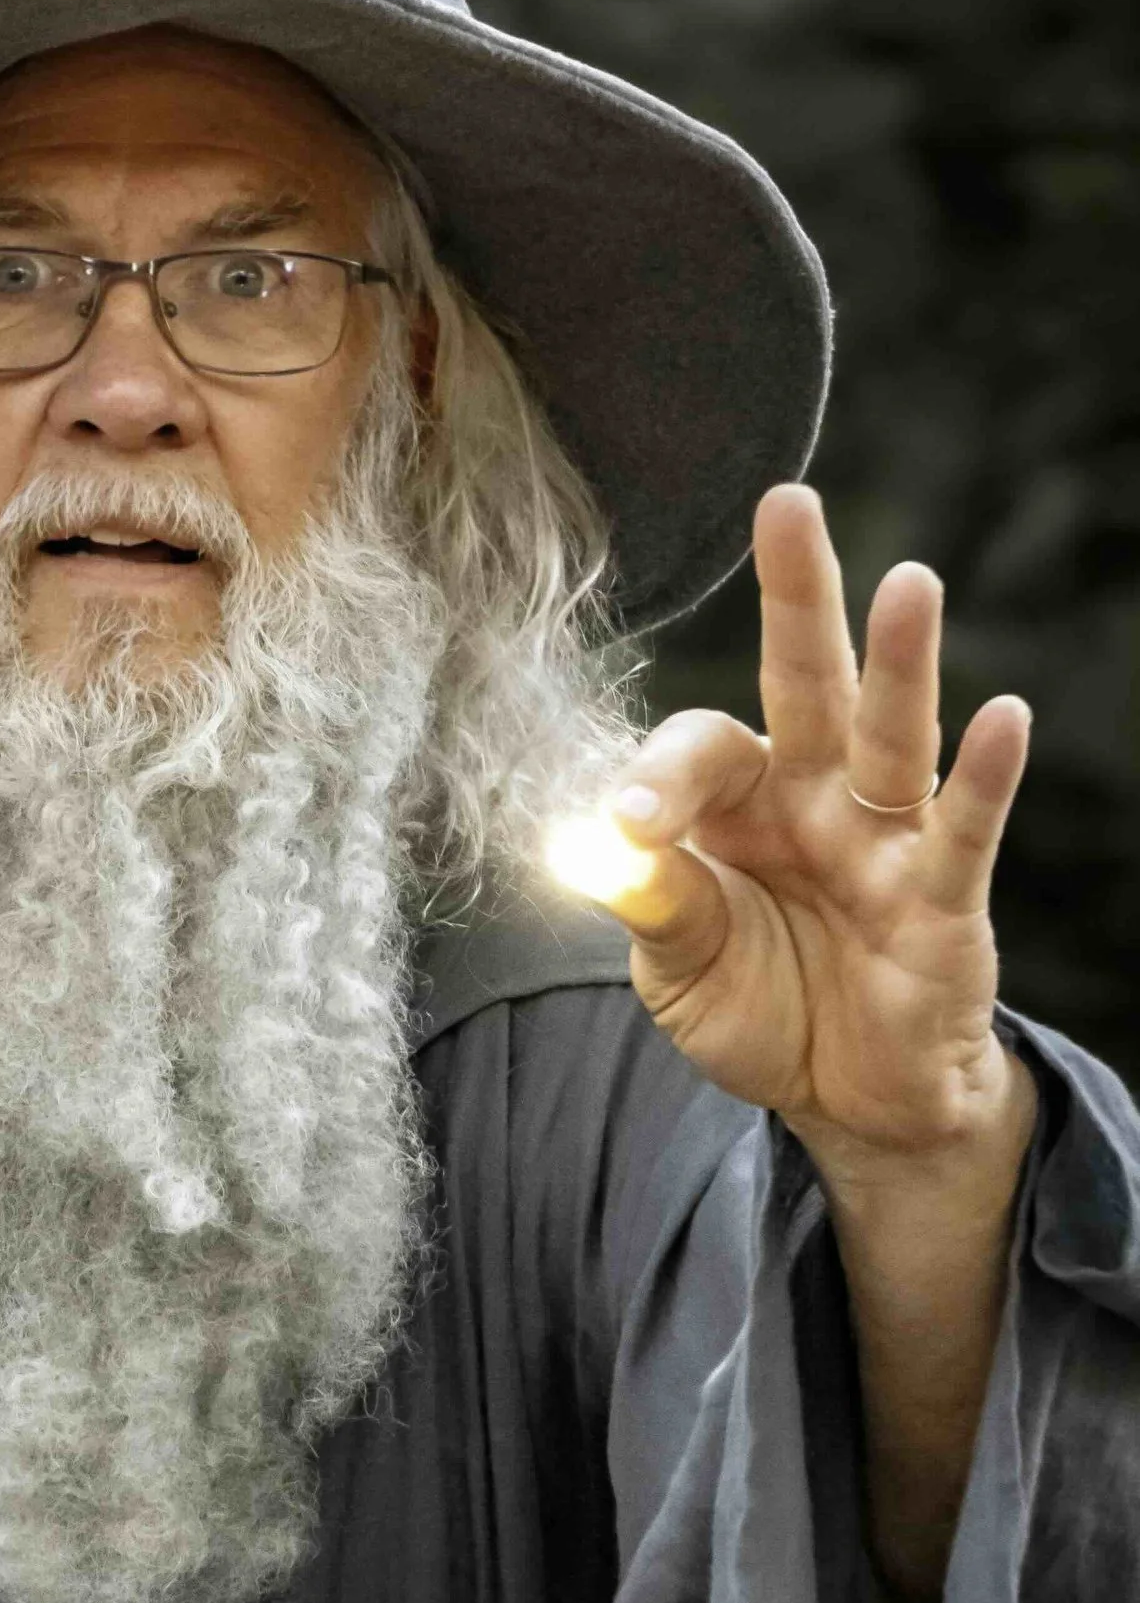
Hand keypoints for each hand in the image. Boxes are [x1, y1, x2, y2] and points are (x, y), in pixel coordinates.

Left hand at [596, 484, 1034, 1174]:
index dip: (655, 781)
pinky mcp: (943, 897)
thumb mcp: (679, 968)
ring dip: (901, 664)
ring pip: (893, 736)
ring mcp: (885, 840)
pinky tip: (1005, 715)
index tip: (626, 832)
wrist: (846, 1100)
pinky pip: (964, 828)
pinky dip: (986, 776)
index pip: (696, 751)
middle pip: (805, 683)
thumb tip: (596, 847)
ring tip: (912, 583)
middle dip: (797, 596)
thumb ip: (652, 904)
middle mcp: (814, 799)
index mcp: (738, 805)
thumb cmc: (763, 1009)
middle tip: (789, 503)